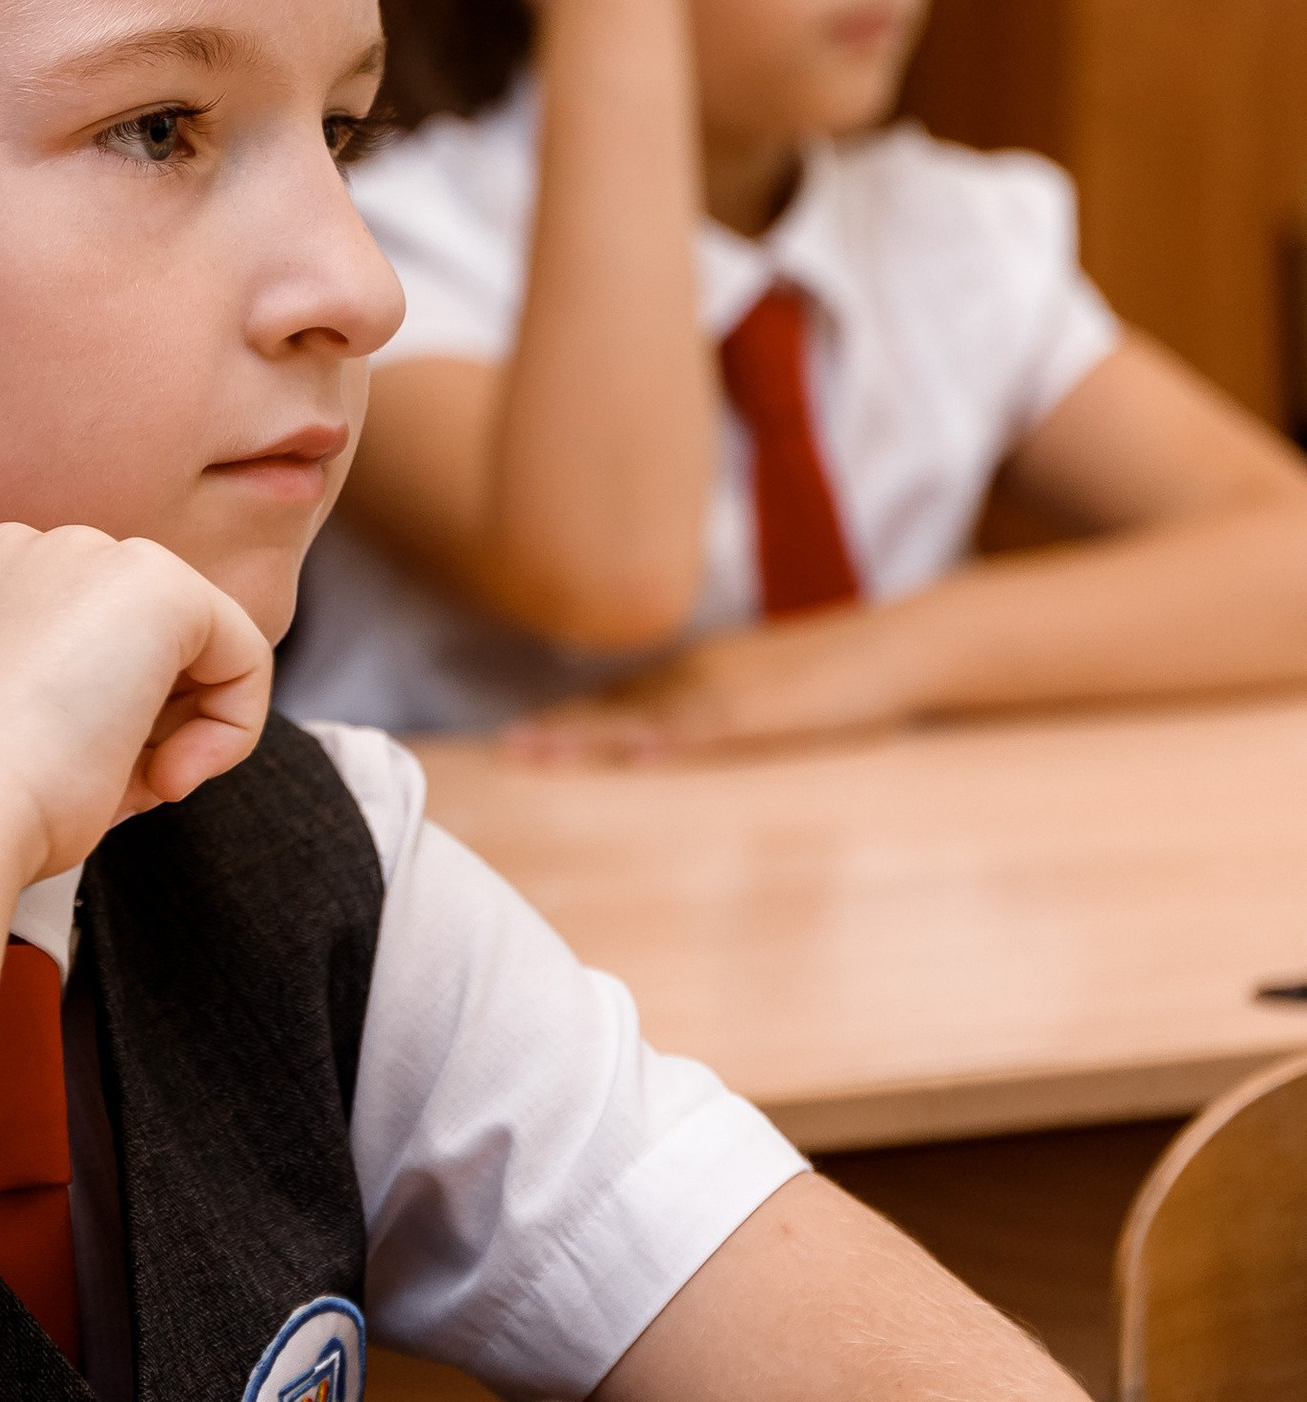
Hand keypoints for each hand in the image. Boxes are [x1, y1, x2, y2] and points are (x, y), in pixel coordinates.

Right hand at [0, 522, 271, 890]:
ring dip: (178, 727)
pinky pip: (239, 650)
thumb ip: (54, 707)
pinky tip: (171, 777)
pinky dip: (231, 725)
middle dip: (147, 722)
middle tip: (124, 794)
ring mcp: (80, 555)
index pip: (77, 649)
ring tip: (135, 790)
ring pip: (186, 641)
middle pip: (133, 636)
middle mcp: (18, 555)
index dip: (101, 727)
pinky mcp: (151, 580)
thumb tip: (129, 730)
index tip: (88, 789)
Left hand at [508, 601, 922, 762]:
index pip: (617, 701)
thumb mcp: (761, 703)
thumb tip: (667, 749)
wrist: (898, 649)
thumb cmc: (833, 683)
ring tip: (539, 752)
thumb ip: (714, 721)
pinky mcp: (769, 710)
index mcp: (696, 677)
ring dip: (592, 735)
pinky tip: (636, 748)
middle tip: (503, 751)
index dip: (565, 722)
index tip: (513, 742)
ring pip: (648, 715)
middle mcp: (700, 677)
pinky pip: (710, 725)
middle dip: (559, 730)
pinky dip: (669, 736)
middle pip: (616, 705)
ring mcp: (732, 690)